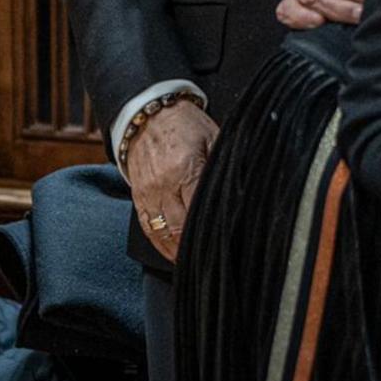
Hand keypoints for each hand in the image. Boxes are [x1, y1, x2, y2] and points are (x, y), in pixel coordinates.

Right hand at [126, 99, 219, 261]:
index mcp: (186, 166)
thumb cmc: (187, 125)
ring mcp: (148, 193)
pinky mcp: (138, 199)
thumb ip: (223, 163)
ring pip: (163, 232)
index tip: (228, 242)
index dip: (214, 227)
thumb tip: (242, 184)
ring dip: (179, 251)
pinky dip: (161, 245)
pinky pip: (148, 229)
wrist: (149, 115)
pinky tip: (173, 256)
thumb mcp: (213, 136)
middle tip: (216, 260)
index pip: (201, 207)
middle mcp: (164, 183)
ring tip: (197, 265)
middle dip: (197, 245)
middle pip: (181, 225)